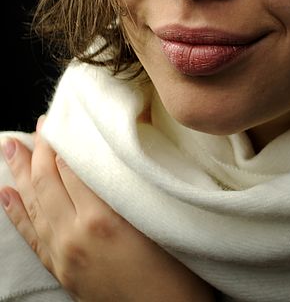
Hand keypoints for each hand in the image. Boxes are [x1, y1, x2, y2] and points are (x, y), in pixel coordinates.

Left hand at [0, 117, 214, 301]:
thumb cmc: (174, 267)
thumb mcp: (158, 216)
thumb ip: (133, 184)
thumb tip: (114, 153)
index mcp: (102, 217)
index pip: (71, 167)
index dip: (64, 140)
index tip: (62, 118)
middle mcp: (74, 234)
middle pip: (47, 181)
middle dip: (41, 149)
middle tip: (41, 124)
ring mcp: (63, 254)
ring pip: (33, 204)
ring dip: (20, 172)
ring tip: (10, 147)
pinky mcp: (61, 269)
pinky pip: (30, 235)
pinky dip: (17, 212)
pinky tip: (7, 194)